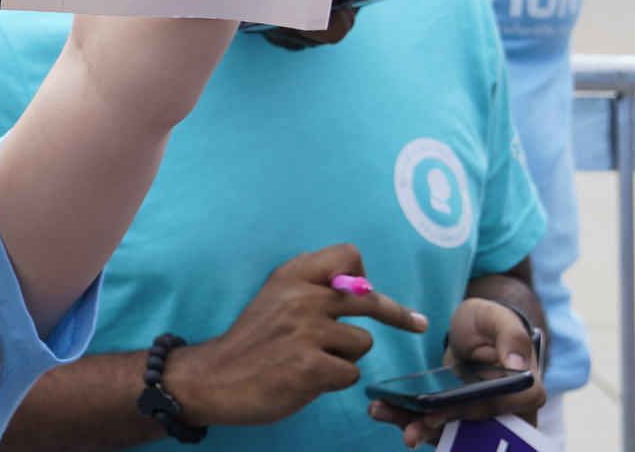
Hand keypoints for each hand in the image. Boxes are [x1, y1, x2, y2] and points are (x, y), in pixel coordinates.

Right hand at [160, 245, 425, 427]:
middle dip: (397, 314)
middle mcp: (301, 296)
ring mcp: (307, 331)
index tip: (367, 291)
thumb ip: (310, 289)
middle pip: (369, 298)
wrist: (216, 377)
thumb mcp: (274, 298)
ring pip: (363, 342)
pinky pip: (352, 373)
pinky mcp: (312, 366)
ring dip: (347, 357)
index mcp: (290, 276)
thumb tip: (361, 286)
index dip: (362, 275)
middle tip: (417, 323)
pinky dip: (336, 380)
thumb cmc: (252, 342)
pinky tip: (310, 379)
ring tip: (315, 361)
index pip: (347, 255)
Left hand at [367, 296, 545, 447]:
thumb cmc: (490, 322)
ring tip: (383, 414)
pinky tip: (384, 410)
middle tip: (407, 433)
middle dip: (440, 431)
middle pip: (476, 429)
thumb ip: (511, 337)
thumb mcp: (498, 320)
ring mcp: (480, 414)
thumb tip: (517, 363)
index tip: (435, 414)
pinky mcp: (459, 413)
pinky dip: (412, 419)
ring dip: (420, 428)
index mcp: (523, 389)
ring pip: (454, 430)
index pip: (503, 408)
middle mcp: (506, 410)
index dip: (470, 413)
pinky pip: (440, 422)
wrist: (474, 330)